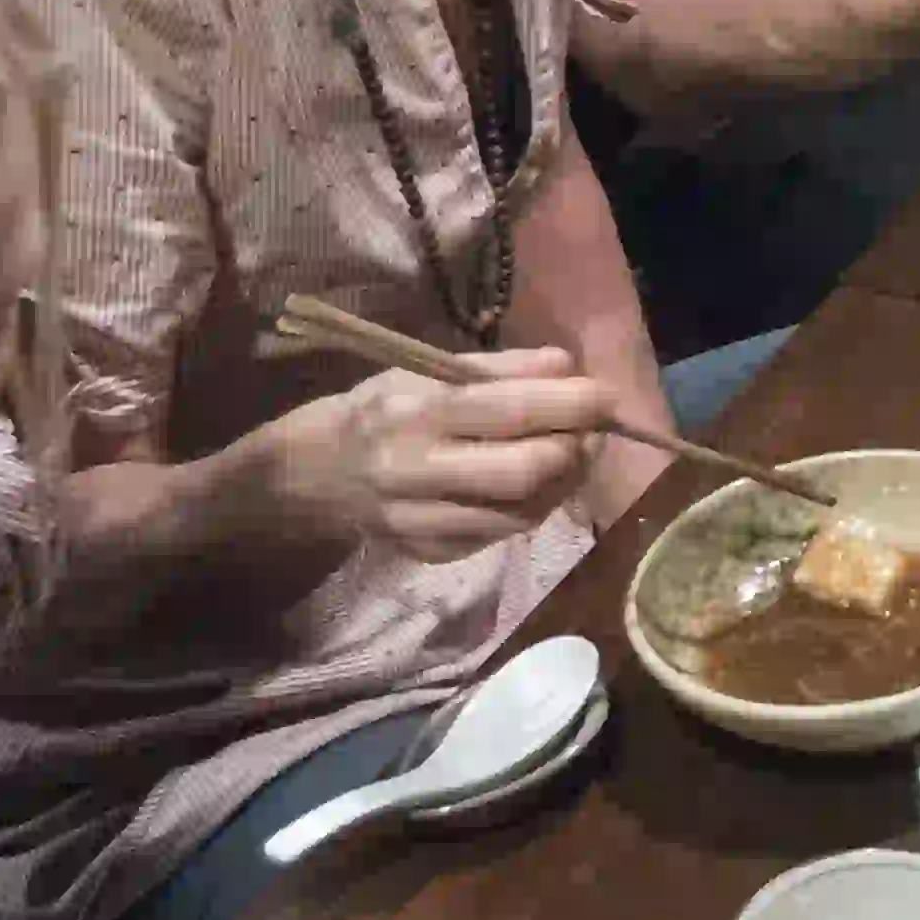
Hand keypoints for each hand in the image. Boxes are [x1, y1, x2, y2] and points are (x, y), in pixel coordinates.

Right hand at [276, 348, 623, 559]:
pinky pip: (503, 534)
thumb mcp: (424, 371)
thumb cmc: (379, 408)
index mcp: (415, 413)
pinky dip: (533, 506)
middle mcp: (417, 472)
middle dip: (574, 448)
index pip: (509, 411)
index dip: (569, 405)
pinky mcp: (431, 553)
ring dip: (563, 481)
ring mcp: (423, 522)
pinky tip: (535, 483)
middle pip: (525, 472)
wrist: (312, 475)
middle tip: (590, 428)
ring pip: (523, 512)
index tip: (606, 395)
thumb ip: (498, 368)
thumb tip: (566, 367)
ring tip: (571, 452)